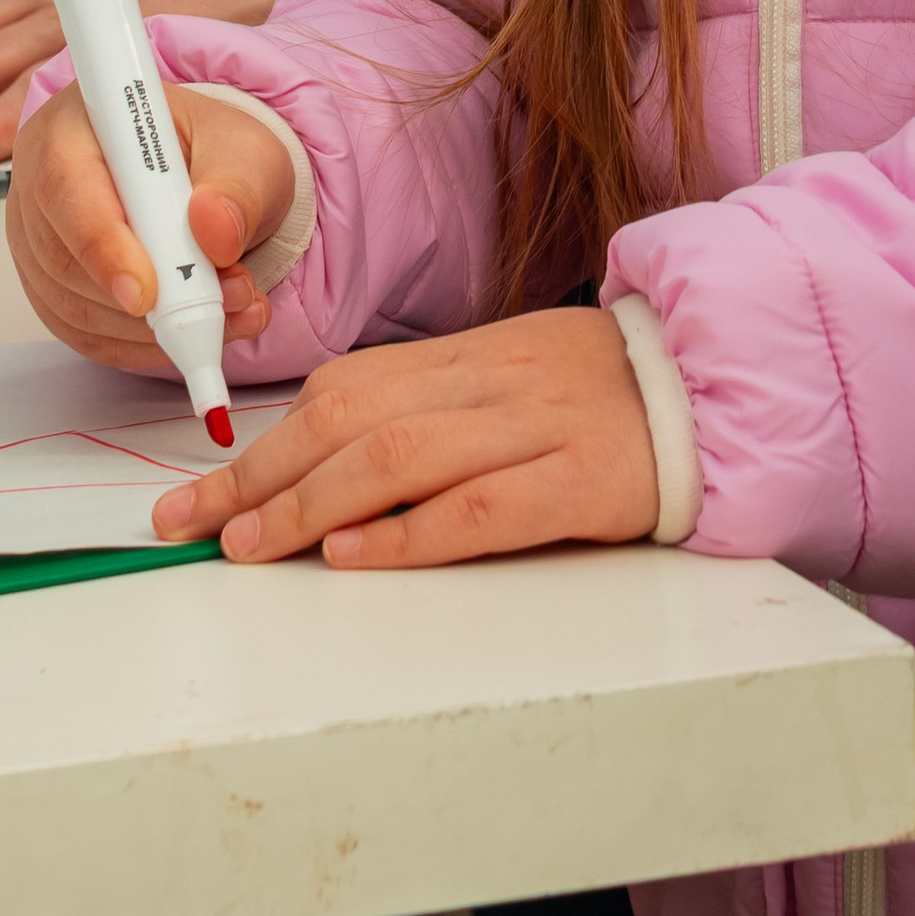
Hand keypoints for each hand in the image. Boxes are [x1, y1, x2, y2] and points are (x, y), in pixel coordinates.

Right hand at [7, 78, 294, 370]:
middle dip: (151, 297)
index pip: (66, 186)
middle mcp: (40, 182)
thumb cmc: (212, 151)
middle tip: (227, 300)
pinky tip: (194, 330)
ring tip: (233, 310)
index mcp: (73, 125)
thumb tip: (215, 231)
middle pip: (65, 258)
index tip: (148, 294)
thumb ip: (237, 187)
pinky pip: (84, 334)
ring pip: (75, 307)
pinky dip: (141, 347)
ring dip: (155, 329)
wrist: (210, 179)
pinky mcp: (52, 289)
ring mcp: (38, 241)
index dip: (102, 245)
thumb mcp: (246, 150)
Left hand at [150, 311, 660, 567]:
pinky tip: (354, 558)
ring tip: (249, 546)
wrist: (724, 388)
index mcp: (471, 358)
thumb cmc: (608, 396)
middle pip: (353, 420)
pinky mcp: (584, 481)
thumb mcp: (513, 380)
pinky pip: (482, 506)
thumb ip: (433, 406)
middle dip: (260, 476)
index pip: (343, 390)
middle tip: (191, 525)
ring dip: (310, 504)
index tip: (199, 490)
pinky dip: (410, 535)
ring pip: (402, 456)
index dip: (264, 441)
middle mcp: (494, 384)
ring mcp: (539, 428)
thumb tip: (327, 454)